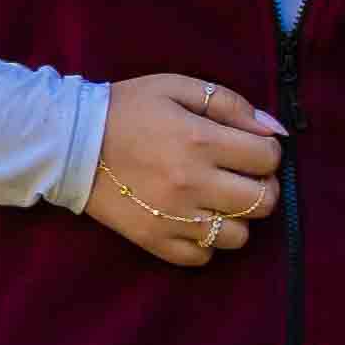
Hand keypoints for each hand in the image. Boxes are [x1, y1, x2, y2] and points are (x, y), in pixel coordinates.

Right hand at [82, 74, 283, 266]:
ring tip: (217, 201)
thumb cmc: (126, 109)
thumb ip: (230, 104)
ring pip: (239, 237)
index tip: (250, 148)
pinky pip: (203, 257)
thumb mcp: (176, 88)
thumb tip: (275, 131)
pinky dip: (205, 242)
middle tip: (242, 176)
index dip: (267, 151)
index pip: (268, 158)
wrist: (69, 143)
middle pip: (263, 202)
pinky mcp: (155, 242)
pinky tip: (193, 220)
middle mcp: (193, 184)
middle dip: (262, 186)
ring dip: (236, 218)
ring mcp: (174, 219)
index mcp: (200, 141)